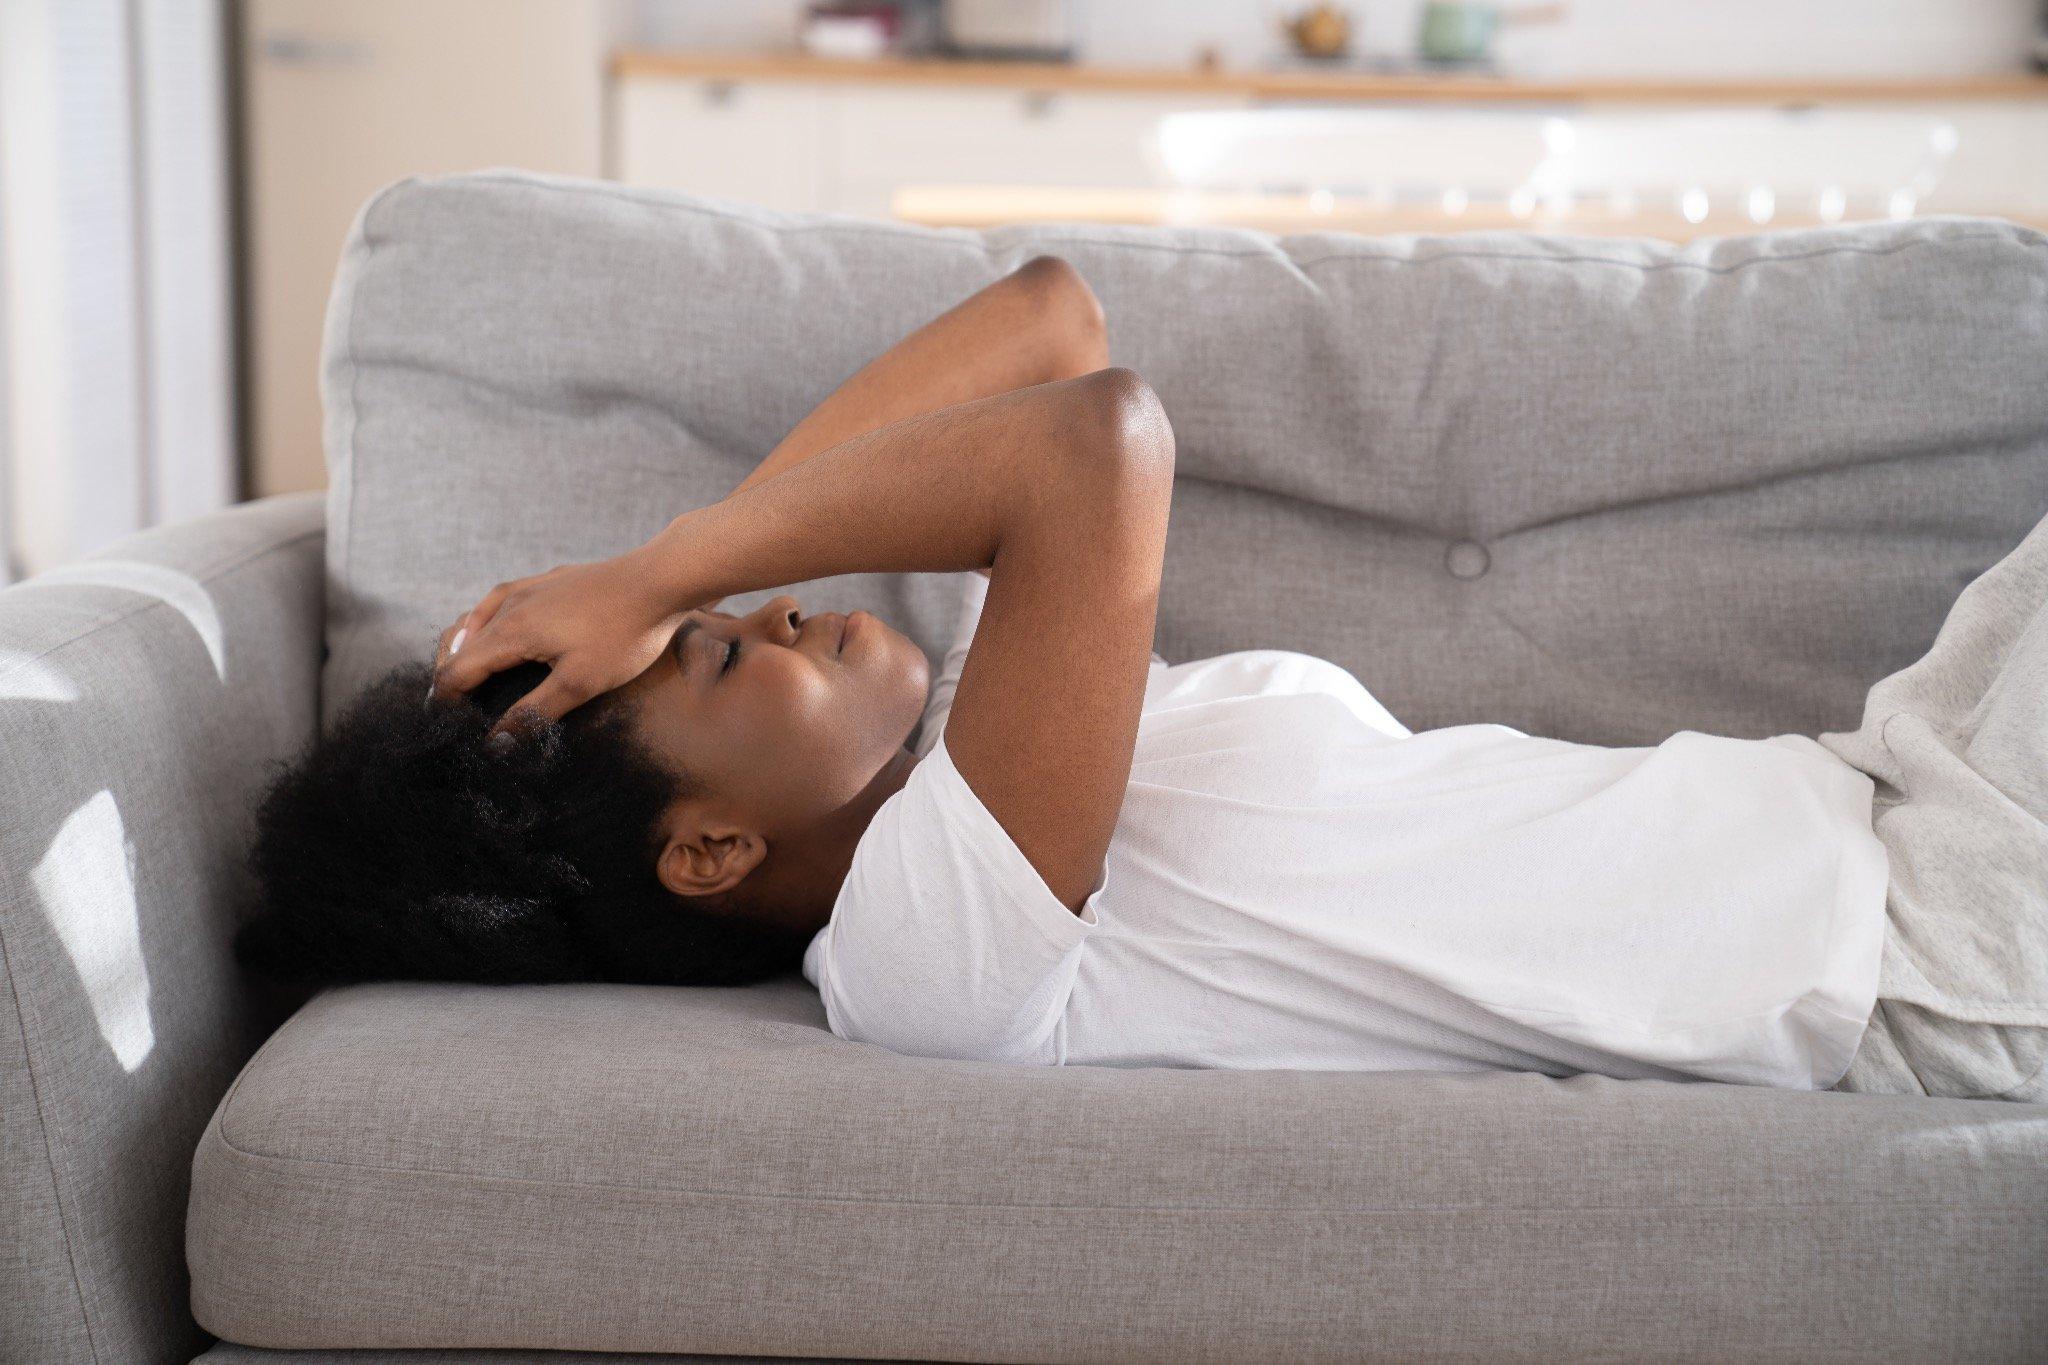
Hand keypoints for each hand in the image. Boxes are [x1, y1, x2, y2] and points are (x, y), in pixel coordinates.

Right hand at [430, 545, 691, 732]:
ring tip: (465, 673)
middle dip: (450, 676)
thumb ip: (534, 713)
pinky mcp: (549, 579)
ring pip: (478, 618)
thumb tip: (495, 743)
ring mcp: (529, 587)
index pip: (456, 671)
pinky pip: (502, 601)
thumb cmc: (624, 635)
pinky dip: (487, 621)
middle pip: (459, 644)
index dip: (445, 702)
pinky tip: (499, 626)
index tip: (444, 727)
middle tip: (451, 707)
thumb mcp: (580, 683)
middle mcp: (509, 604)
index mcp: (509, 631)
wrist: (659, 579)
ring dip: (465, 647)